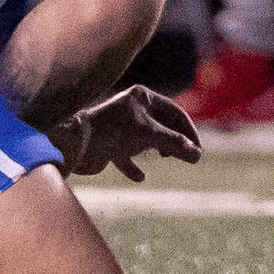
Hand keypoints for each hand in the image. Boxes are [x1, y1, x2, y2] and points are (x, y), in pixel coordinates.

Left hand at [49, 85, 200, 179]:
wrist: (76, 144)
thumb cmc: (114, 131)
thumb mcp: (151, 135)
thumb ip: (175, 144)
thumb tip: (197, 156)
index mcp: (142, 97)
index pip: (175, 111)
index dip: (188, 130)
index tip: (197, 148)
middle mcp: (130, 109)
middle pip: (161, 124)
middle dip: (174, 139)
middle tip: (186, 154)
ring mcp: (118, 127)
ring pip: (145, 139)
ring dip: (157, 148)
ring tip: (165, 158)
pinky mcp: (108, 144)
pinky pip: (125, 156)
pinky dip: (133, 166)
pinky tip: (139, 177)